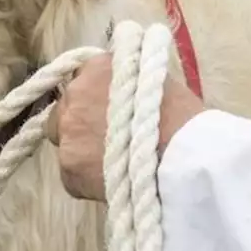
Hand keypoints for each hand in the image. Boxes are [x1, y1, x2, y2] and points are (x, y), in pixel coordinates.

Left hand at [44, 52, 205, 200]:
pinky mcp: (68, 169)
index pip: (82, 78)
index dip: (95, 96)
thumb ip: (128, 83)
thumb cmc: (184, 120)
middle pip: (65, 109)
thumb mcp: (157, 83)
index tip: (108, 109)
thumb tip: (120, 90)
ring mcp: (67, 134)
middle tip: (109, 138)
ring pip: (63, 141)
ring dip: (81, 148)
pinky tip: (113, 181)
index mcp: (97, 69)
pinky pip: (71, 173)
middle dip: (82, 122)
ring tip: (112, 162)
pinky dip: (86, 177)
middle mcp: (75, 95)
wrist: (186, 162)